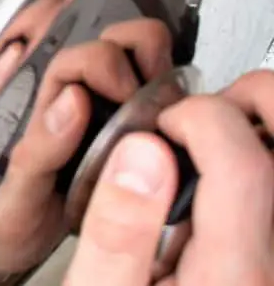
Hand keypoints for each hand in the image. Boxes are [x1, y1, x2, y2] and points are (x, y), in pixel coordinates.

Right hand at [65, 70, 273, 285]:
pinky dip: (260, 165)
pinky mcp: (272, 265)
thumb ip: (118, 227)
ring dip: (258, 132)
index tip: (152, 131)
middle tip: (195, 125)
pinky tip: (222, 184)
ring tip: (209, 147)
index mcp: (236, 276)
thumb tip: (143, 149)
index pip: (245, 159)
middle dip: (247, 108)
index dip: (194, 119)